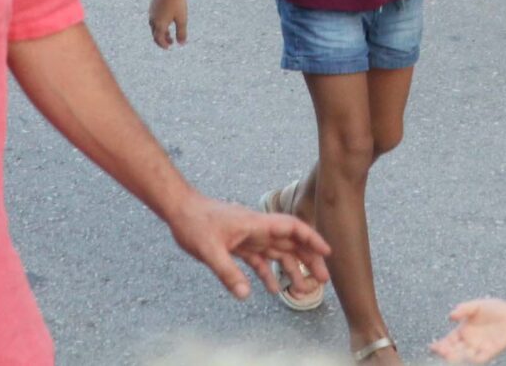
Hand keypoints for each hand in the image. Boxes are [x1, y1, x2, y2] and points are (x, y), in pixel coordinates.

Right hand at [149, 0, 189, 45]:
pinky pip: (154, 17)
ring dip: (160, 30)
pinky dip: (159, 22)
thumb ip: (181, 33)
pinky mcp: (152, 4)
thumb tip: (181, 44)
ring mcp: (151, 11)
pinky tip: (167, 18)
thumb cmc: (178, 3)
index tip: (169, 47)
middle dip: (162, 39)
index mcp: (159, 24)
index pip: (159, 39)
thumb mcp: (182, 19)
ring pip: (153, 25)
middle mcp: (153, 19)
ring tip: (168, 30)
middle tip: (170, 41)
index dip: (163, 45)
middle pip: (155, 33)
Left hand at [165, 195, 330, 302]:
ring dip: (291, 269)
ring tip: (303, 289)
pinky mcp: (238, 245)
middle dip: (308, 259)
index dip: (311, 238)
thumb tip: (246, 295)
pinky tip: (274, 289)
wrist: (179, 211)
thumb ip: (227, 272)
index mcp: (256, 224)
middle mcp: (257, 230)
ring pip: (277, 253)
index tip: (326, 252)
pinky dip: (268, 274)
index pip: (291, 227)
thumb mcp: (209, 250)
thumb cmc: (194, 222)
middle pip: (290, 242)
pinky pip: (259, 260)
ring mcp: (249, 237)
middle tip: (322, 279)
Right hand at [434, 298, 505, 361]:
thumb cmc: (495, 309)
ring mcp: (479, 348)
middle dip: (446, 353)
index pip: (448, 341)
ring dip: (457, 358)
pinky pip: (480, 359)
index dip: (440, 345)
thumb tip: (450, 315)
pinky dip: (474, 360)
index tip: (433, 347)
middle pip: (453, 351)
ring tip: (450, 356)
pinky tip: (468, 358)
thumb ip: (465, 309)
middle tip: (441, 352)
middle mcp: (469, 343)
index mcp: (462, 332)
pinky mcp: (490, 352)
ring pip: (464, 357)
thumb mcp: (478, 305)